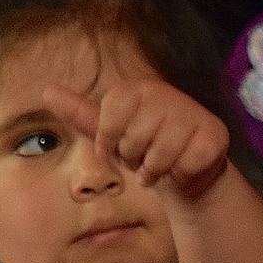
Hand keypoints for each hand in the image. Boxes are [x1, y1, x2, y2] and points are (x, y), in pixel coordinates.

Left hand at [43, 78, 229, 198]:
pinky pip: (184, 163)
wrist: (186, 169)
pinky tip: (181, 168)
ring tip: (160, 164)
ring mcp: (194, 113)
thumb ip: (81, 114)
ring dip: (155, 169)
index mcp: (138, 89)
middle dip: (134, 157)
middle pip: (133, 139)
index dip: (108, 141)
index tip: (115, 146)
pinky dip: (179, 174)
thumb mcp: (111, 133)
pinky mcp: (214, 135)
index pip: (108, 117)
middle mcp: (167, 94)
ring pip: (159, 154)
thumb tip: (47, 92)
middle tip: (144, 154)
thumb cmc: (145, 148)